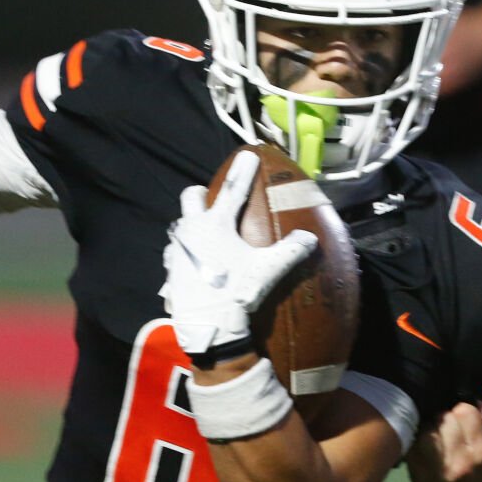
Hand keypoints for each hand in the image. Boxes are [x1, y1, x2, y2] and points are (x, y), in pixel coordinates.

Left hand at [162, 150, 317, 356]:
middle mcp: (191, 231)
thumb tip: (310, 238)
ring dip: (192, 226)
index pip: (233, 190)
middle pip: (191, 197)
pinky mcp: (170, 270)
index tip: (247, 154)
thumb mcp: (268, 271)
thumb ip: (291, 251)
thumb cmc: (236, 293)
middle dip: (201, 194)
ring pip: (180, 226)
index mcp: (215, 225)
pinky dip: (185, 253)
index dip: (243, 171)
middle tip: (212, 199)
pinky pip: (176, 253)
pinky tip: (196, 265)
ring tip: (206, 238)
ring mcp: (177, 250)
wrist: (207, 327)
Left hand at [408, 402, 481, 481]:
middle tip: (452, 427)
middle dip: (448, 418)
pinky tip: (427, 445)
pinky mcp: (417, 476)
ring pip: (425, 430)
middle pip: (443, 418)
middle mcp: (458, 464)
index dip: (466, 411)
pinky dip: (418, 440)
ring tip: (439, 435)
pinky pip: (412, 445)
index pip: (465, 411)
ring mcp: (435, 472)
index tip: (467, 419)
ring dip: (431, 428)